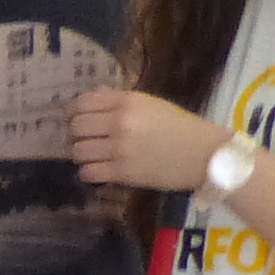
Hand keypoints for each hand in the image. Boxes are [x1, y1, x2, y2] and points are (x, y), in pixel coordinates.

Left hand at [72, 87, 227, 196]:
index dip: (72, 112)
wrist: (203, 154)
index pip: (82, 103)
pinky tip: (98, 170)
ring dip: (81, 154)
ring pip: (78, 151)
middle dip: (74, 134)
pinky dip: (88, 172)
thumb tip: (91, 105)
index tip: (72, 119)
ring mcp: (119, 148)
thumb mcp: (150, 104)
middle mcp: (119, 122)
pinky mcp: (122, 172)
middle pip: (75, 127)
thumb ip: (120, 103)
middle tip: (82, 139)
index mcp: (126, 101)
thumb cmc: (180, 127)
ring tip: (91, 156)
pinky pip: (88, 173)